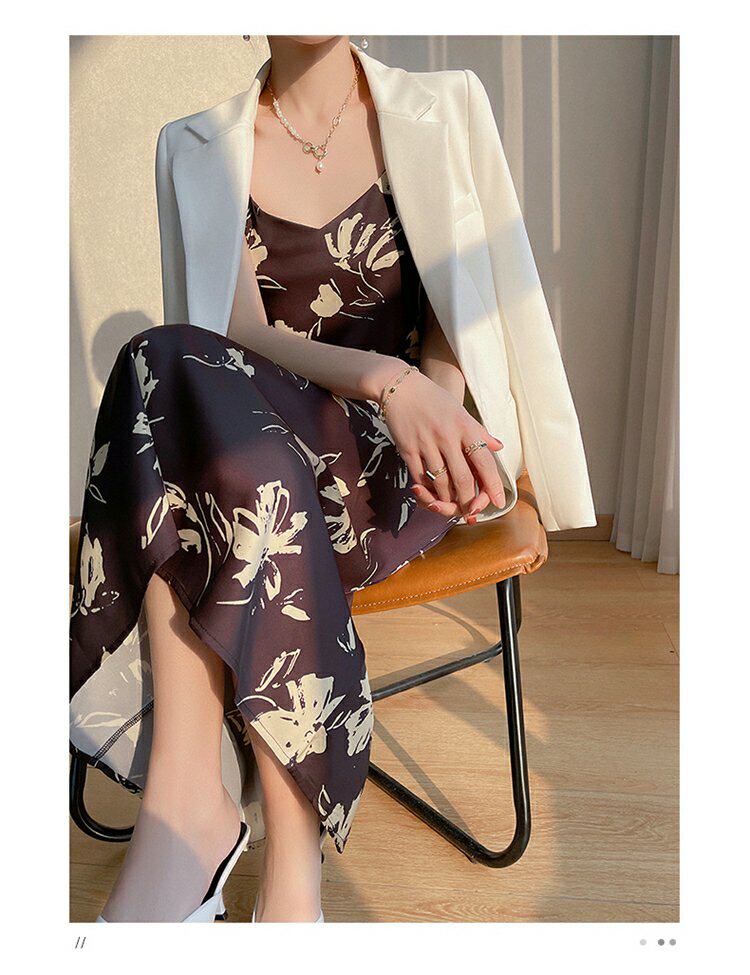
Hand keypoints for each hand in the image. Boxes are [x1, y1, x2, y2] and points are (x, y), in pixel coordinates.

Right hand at [381, 369, 505, 521]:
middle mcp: (447, 436)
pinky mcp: (408, 449)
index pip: (484, 461)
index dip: (492, 485)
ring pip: (441, 482)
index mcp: (465, 426)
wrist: (400, 387)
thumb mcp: (460, 411)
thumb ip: (479, 432)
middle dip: (469, 501)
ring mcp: (427, 443)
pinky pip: (421, 477)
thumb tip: (498, 447)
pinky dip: (428, 490)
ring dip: (448, 499)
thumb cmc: (434, 399)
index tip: (498, 502)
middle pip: (463, 478)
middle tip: (472, 513)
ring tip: (453, 506)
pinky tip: (432, 495)